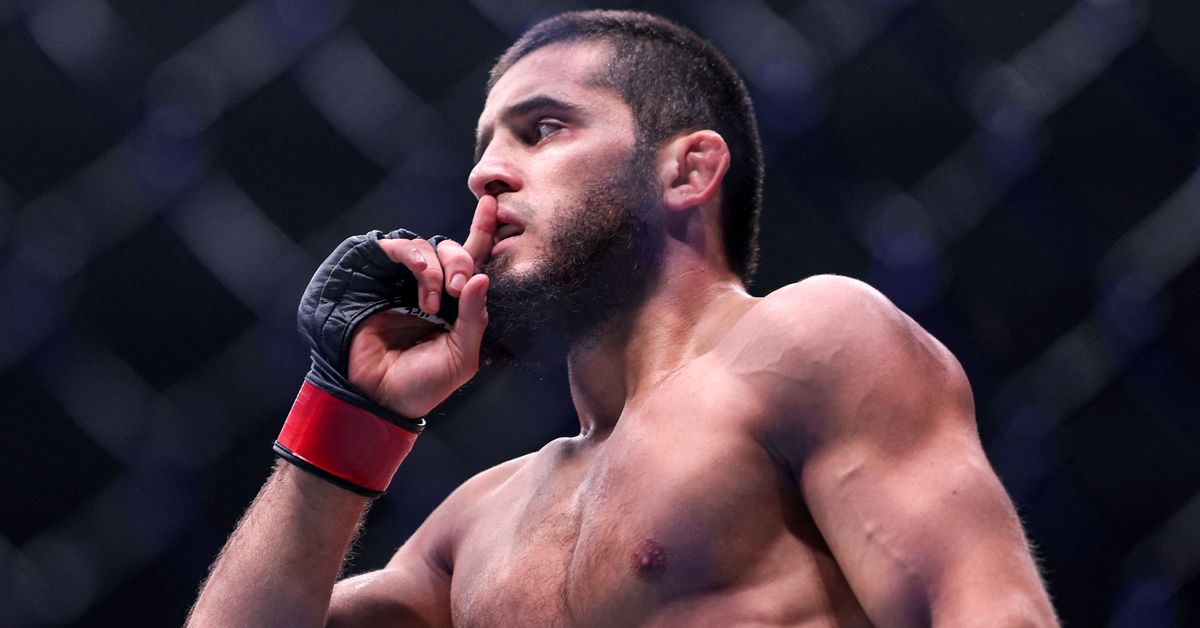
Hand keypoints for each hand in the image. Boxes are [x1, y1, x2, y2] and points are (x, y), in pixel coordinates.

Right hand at [348, 195, 498, 417]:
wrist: (380, 396)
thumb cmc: (424, 382)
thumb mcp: (462, 356)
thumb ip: (475, 319)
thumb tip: (482, 279)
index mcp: (456, 304)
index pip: (474, 261)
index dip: (484, 230)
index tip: (493, 204)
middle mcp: (432, 286)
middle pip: (454, 248)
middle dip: (462, 261)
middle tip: (460, 289)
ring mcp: (403, 281)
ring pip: (429, 246)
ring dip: (439, 268)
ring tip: (435, 301)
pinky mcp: (378, 276)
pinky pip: (399, 248)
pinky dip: (417, 261)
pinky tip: (424, 287)